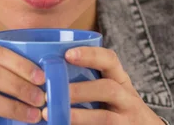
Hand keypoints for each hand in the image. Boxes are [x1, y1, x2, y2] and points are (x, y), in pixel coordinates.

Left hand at [42, 47, 163, 124]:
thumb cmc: (118, 107)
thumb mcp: (111, 90)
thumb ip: (88, 81)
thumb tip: (47, 74)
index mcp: (120, 80)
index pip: (110, 60)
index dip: (90, 55)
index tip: (68, 54)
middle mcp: (127, 98)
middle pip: (108, 89)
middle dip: (80, 90)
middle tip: (51, 93)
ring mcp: (127, 120)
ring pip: (106, 118)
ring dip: (78, 116)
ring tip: (50, 114)